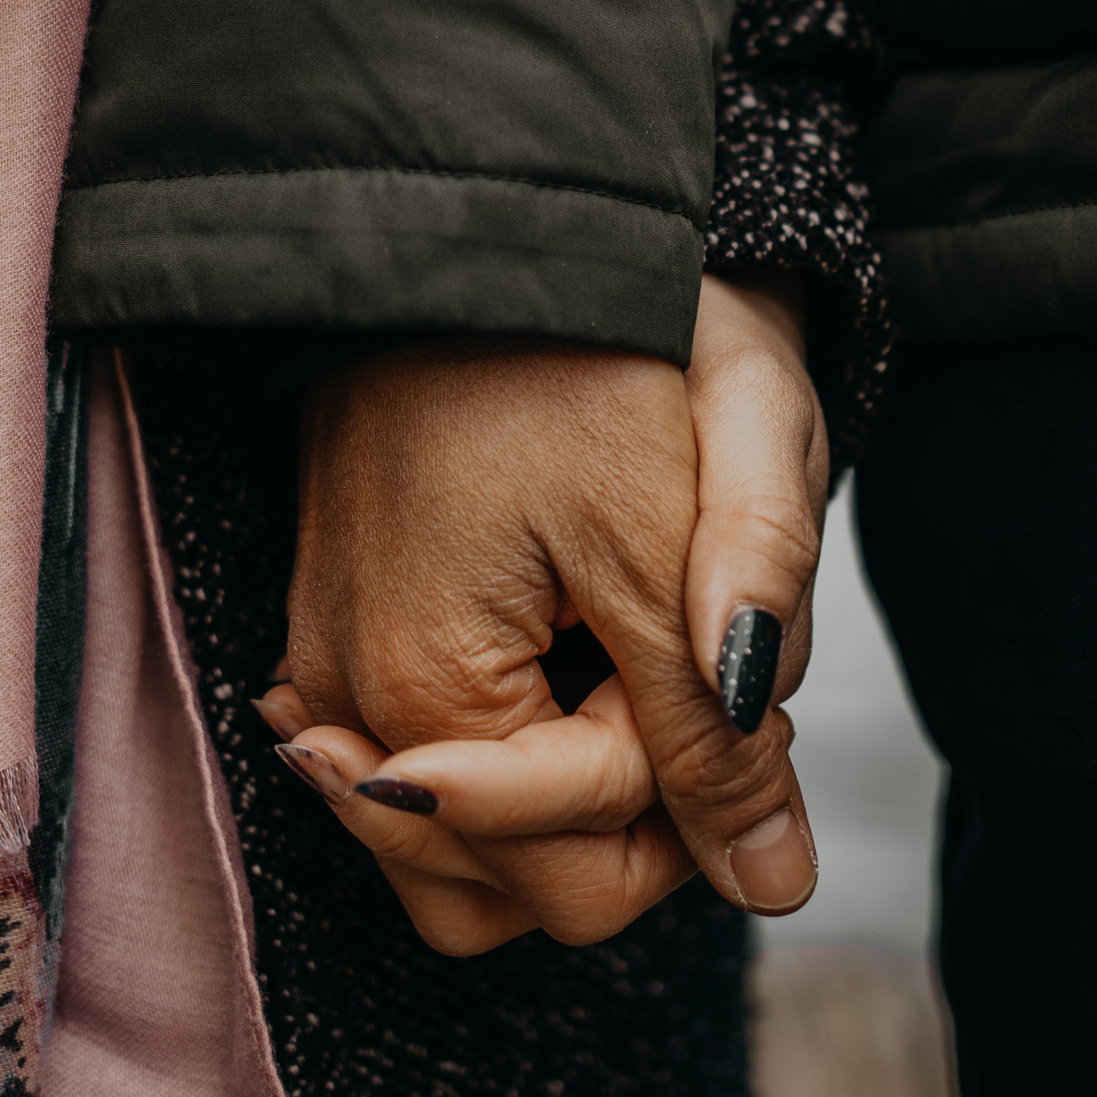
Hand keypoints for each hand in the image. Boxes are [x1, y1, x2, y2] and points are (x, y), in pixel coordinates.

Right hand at [259, 278, 829, 953]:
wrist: (533, 209)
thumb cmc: (622, 345)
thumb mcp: (698, 532)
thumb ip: (723, 735)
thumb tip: (772, 887)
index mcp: (418, 683)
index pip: (577, 879)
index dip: (683, 782)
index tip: (707, 648)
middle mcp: (337, 697)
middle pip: (511, 887)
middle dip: (627, 794)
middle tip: (674, 651)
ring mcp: (324, 661)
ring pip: (469, 844)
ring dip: (572, 773)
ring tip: (627, 636)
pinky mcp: (336, 622)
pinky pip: (432, 759)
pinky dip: (519, 730)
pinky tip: (571, 623)